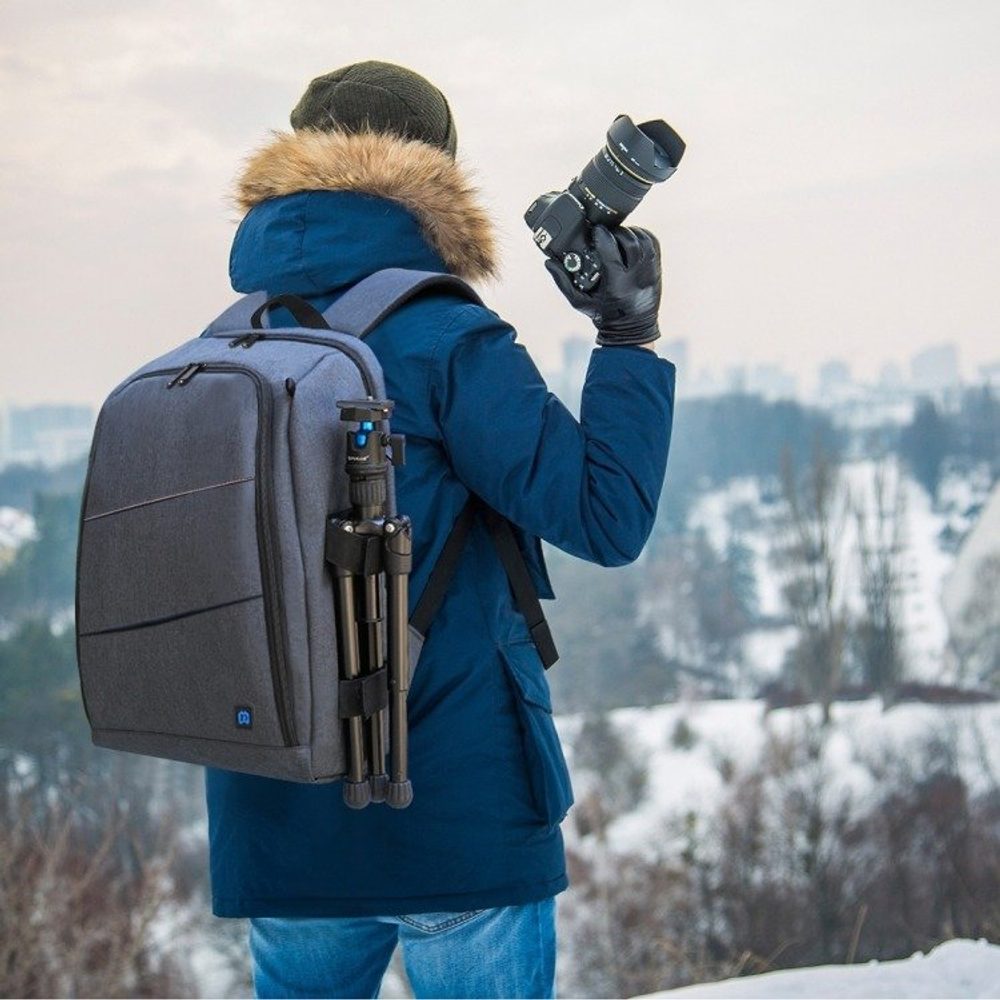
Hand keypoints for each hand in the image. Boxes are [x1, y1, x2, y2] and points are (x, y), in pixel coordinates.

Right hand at [545, 225, 661, 345]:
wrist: (631, 330)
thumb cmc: (603, 316)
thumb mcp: (579, 302)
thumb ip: (563, 281)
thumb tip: (549, 262)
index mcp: (617, 284)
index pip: (611, 250)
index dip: (601, 235)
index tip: (594, 230)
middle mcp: (636, 276)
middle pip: (628, 241)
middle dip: (615, 232)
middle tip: (604, 234)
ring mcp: (649, 271)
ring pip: (642, 238)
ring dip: (628, 232)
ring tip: (616, 236)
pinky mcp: (657, 268)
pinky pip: (652, 242)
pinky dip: (640, 235)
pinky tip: (629, 239)